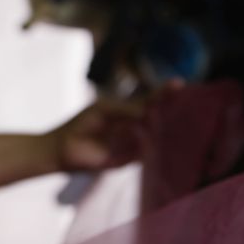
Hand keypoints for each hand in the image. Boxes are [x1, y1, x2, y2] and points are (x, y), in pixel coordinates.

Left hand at [44, 81, 184, 171]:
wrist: (64, 148)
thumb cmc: (81, 125)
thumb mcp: (103, 110)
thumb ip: (125, 110)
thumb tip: (147, 113)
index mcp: (129, 111)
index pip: (151, 100)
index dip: (164, 92)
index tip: (179, 83)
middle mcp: (135, 127)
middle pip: (157, 117)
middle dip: (169, 109)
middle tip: (179, 101)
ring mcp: (133, 143)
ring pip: (153, 136)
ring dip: (160, 129)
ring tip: (164, 121)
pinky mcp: (127, 160)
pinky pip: (142, 154)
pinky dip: (148, 148)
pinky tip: (148, 140)